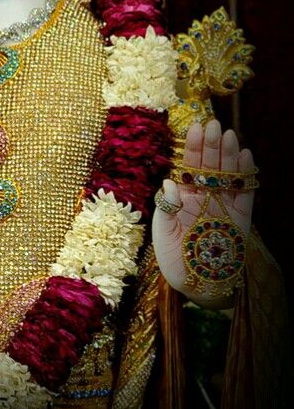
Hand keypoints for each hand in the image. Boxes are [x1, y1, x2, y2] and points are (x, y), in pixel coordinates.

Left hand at [152, 119, 255, 304]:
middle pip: (209, 166)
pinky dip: (246, 176)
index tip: (194, 127)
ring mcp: (223, 206)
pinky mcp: (240, 219)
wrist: (196, 284)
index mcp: (183, 196)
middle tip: (214, 124)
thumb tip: (169, 181)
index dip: (192, 147)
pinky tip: (246, 157)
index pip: (188, 166)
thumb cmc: (174, 258)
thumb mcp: (162, 231)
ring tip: (230, 135)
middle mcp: (204, 197)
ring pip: (227, 175)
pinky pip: (244, 193)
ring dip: (229, 155)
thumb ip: (166, 206)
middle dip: (211, 145)